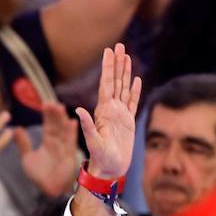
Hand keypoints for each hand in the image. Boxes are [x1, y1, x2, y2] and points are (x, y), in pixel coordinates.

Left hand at [15, 102, 78, 196]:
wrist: (49, 191)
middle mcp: (58, 143)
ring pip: (63, 131)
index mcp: (49, 143)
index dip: (48, 115)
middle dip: (55, 114)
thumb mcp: (28, 158)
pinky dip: (71, 133)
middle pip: (57, 126)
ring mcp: (64, 149)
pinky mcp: (69, 156)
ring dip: (62, 120)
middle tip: (52, 102)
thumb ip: (23, 144)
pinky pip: (70, 143)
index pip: (49, 126)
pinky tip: (72, 122)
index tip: (46, 103)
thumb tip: (16, 128)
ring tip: (60, 107)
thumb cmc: (40, 176)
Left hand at [74, 43, 140, 179]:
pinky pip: (133, 102)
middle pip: (115, 81)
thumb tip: (78, 110)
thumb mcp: (93, 142)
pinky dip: (135, 90)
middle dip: (117, 63)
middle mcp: (111, 109)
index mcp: (103, 111)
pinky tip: (137, 79)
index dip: (108, 67)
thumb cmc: (101, 159)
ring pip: (124, 88)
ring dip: (126, 72)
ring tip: (127, 56)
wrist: (110, 170)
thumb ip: (88, 126)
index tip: (108, 51)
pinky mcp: (128, 122)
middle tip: (119, 45)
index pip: (106, 84)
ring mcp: (120, 114)